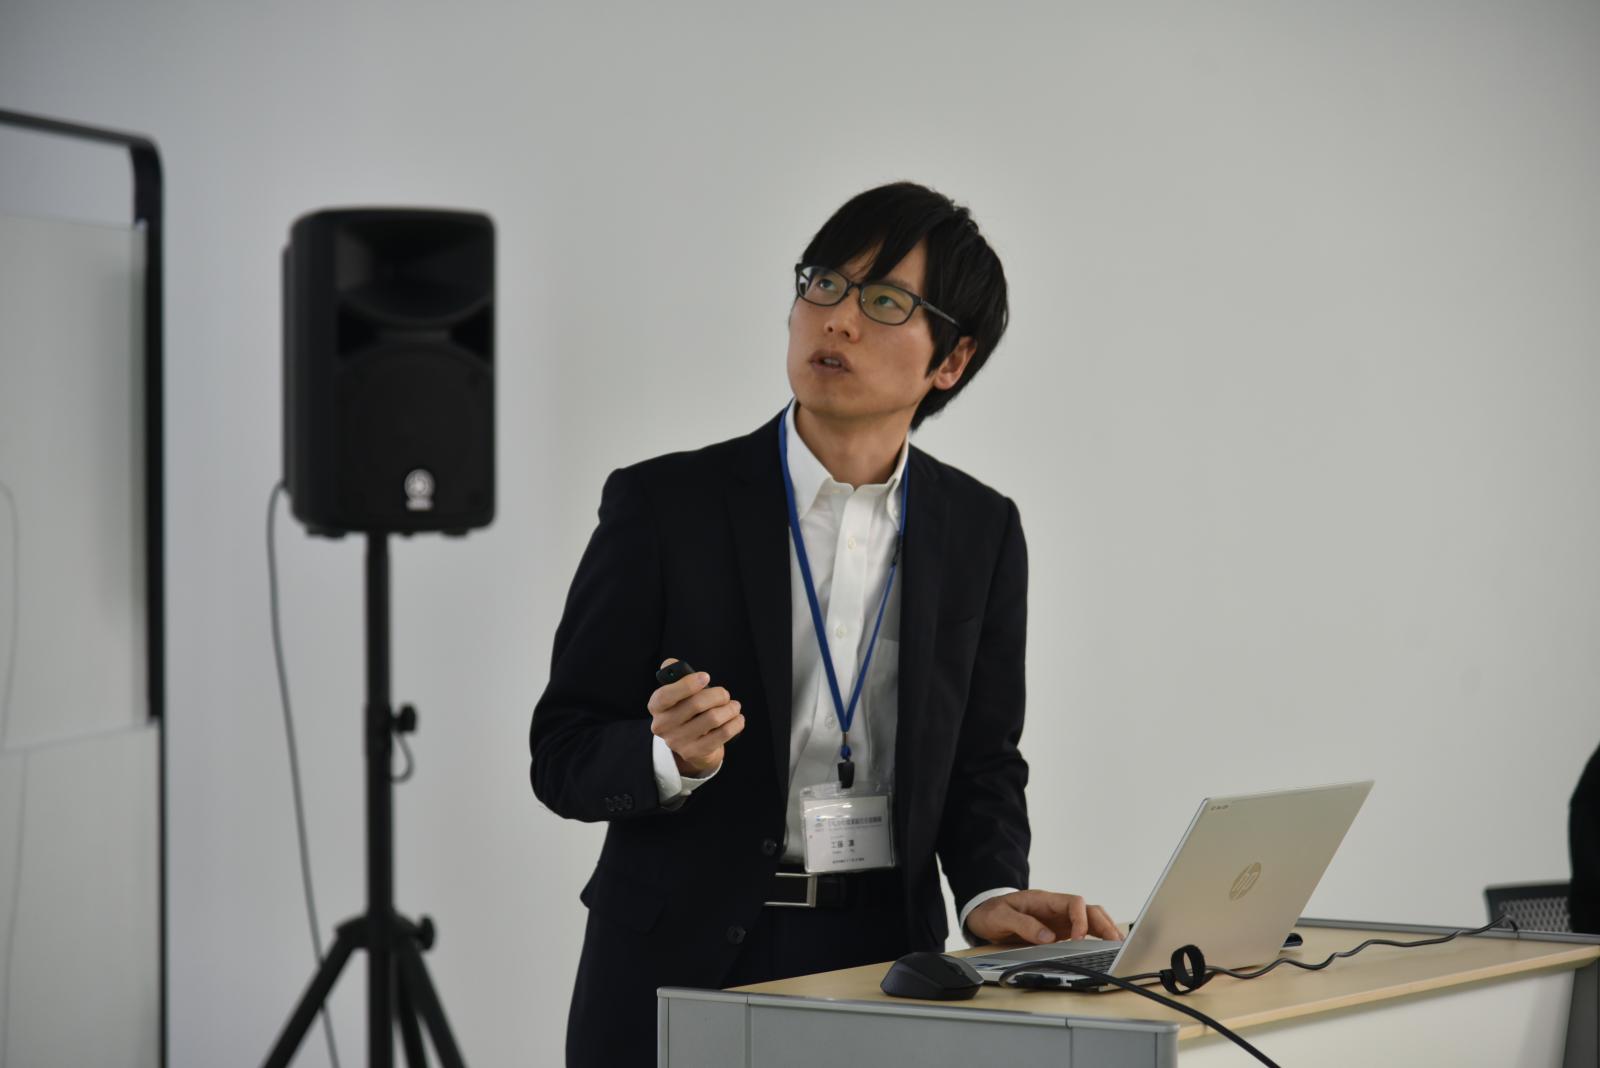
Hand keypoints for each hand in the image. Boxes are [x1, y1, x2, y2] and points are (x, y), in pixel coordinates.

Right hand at [648, 658, 744, 776]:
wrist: (691, 743)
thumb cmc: (687, 709)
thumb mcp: (678, 692)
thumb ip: (674, 674)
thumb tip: (673, 663)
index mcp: (656, 706)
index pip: (666, 695)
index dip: (687, 684)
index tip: (706, 676)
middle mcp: (662, 725)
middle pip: (696, 704)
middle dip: (717, 695)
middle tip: (725, 694)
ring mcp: (677, 742)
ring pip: (713, 718)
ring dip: (730, 709)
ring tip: (734, 706)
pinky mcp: (694, 753)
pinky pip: (722, 734)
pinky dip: (735, 723)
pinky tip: (737, 718)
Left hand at [966, 889, 1118, 945]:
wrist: (983, 914)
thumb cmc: (992, 912)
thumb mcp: (1002, 917)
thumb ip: (1024, 925)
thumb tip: (1048, 937)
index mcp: (1045, 900)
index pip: (1074, 903)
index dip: (1081, 919)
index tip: (1079, 939)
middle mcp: (1056, 909)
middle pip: (1089, 910)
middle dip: (1104, 925)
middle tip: (1114, 944)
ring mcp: (1060, 920)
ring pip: (1091, 920)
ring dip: (1106, 930)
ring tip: (1118, 946)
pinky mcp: (1060, 932)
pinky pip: (1084, 931)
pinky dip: (1097, 938)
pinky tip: (1106, 948)